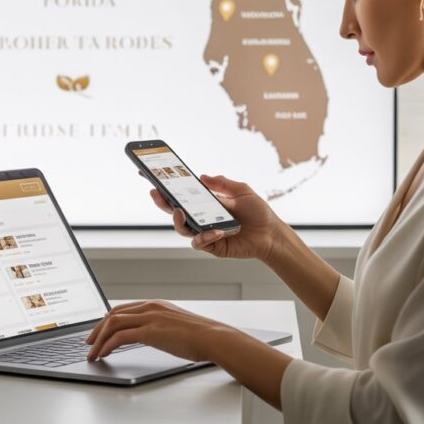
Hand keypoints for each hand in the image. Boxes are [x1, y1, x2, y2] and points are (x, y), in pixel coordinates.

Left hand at [85, 300, 233, 361]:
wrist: (212, 337)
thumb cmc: (200, 336)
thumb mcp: (176, 325)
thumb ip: (161, 326)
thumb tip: (152, 335)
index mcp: (156, 304)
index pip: (124, 308)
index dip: (108, 319)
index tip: (100, 330)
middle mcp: (150, 307)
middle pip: (114, 313)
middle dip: (97, 329)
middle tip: (89, 342)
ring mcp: (150, 317)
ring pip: (112, 324)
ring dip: (98, 339)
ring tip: (92, 352)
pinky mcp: (150, 331)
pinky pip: (120, 337)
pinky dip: (107, 345)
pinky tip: (103, 353)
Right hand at [148, 174, 287, 261]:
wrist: (271, 234)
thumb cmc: (258, 212)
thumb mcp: (242, 191)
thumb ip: (223, 183)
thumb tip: (203, 176)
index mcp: (207, 203)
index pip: (183, 195)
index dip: (168, 187)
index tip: (153, 176)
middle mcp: (203, 218)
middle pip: (176, 211)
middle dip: (162, 202)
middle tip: (155, 193)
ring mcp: (206, 232)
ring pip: (182, 229)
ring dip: (178, 221)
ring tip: (179, 212)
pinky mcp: (212, 246)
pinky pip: (199, 242)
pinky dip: (205, 236)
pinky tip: (216, 231)